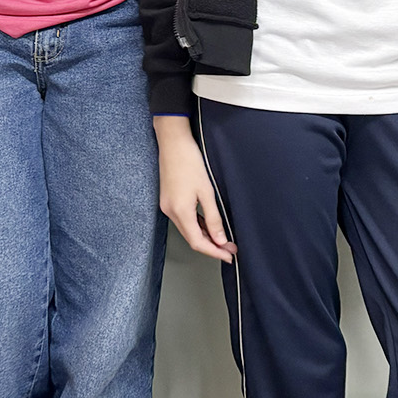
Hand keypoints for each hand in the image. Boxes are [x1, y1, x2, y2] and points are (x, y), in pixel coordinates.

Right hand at [154, 115, 235, 261]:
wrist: (173, 142)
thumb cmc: (189, 161)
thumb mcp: (206, 191)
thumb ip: (213, 218)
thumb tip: (220, 239)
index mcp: (180, 211)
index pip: (198, 242)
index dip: (214, 252)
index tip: (229, 255)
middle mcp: (170, 212)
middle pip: (192, 238)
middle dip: (212, 246)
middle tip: (230, 248)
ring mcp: (167, 206)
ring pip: (188, 230)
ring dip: (205, 236)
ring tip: (223, 238)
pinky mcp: (168, 200)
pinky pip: (183, 220)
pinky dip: (197, 225)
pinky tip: (208, 225)